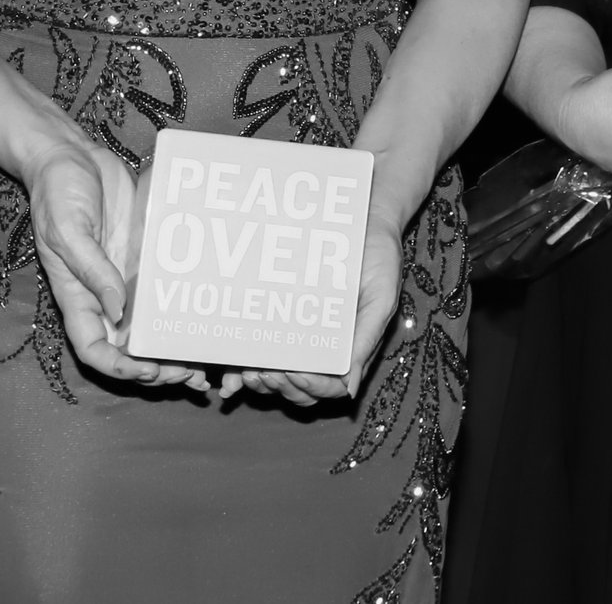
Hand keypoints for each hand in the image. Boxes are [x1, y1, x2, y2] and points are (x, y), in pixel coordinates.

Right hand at [24, 138, 206, 392]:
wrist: (70, 155)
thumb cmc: (56, 192)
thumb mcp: (67, 231)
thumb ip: (92, 270)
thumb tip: (119, 311)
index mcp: (76, 296)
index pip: (94, 349)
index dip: (120, 368)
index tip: (150, 370)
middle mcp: (102, 294)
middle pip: (128, 347)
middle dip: (155, 367)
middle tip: (189, 372)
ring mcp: (124, 276)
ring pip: (150, 324)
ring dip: (173, 345)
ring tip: (205, 356)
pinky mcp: (143, 256)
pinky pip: (163, 288)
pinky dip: (181, 305)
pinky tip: (209, 310)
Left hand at [219, 181, 419, 407]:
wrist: (361, 220)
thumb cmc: (378, 257)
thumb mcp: (381, 296)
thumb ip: (367, 339)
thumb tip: (350, 389)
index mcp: (350, 349)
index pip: (329, 387)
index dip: (311, 387)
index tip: (295, 372)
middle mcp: (323, 350)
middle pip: (299, 391)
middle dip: (281, 387)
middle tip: (264, 371)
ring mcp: (300, 340)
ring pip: (277, 382)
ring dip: (261, 384)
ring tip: (247, 372)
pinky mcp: (280, 324)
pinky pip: (259, 356)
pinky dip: (243, 372)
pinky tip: (229, 377)